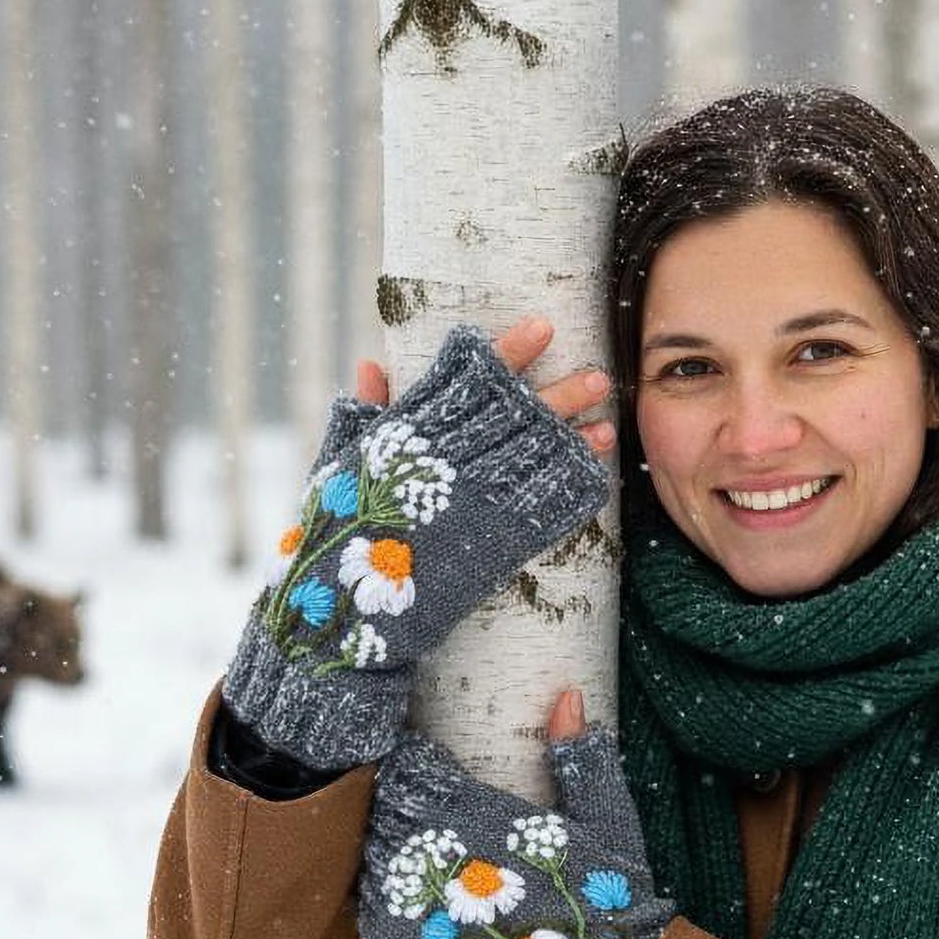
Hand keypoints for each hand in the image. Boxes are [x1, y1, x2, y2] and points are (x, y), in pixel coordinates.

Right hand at [221, 324, 611, 770]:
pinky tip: (595, 472)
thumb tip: (370, 365)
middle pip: (515, 420)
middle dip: (559, 395)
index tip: (543, 326)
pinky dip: (570, 491)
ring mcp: (473, 506)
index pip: (468, 383)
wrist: (343, 611)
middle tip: (597, 374)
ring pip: (535, 461)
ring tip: (606, 419)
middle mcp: (446, 465)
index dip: (508, 353)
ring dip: (574, 439)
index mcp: (409, 438)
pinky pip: (543, 511)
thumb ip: (363, 419)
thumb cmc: (333, 535)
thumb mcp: (337, 468)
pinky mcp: (491, 548)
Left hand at [359, 718, 668, 938]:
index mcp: (484, 815)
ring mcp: (415, 904)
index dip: (413, 761)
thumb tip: (567, 694)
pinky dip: (381, 890)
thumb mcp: (607, 821)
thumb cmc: (608, 907)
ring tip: (413, 845)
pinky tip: (406, 888)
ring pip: (371, 851)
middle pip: (385, 806)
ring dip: (385, 842)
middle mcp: (440, 855)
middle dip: (395, 798)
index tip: (423, 761)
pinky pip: (368, 903)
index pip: (415, 768)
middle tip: (410, 799)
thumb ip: (580, 757)